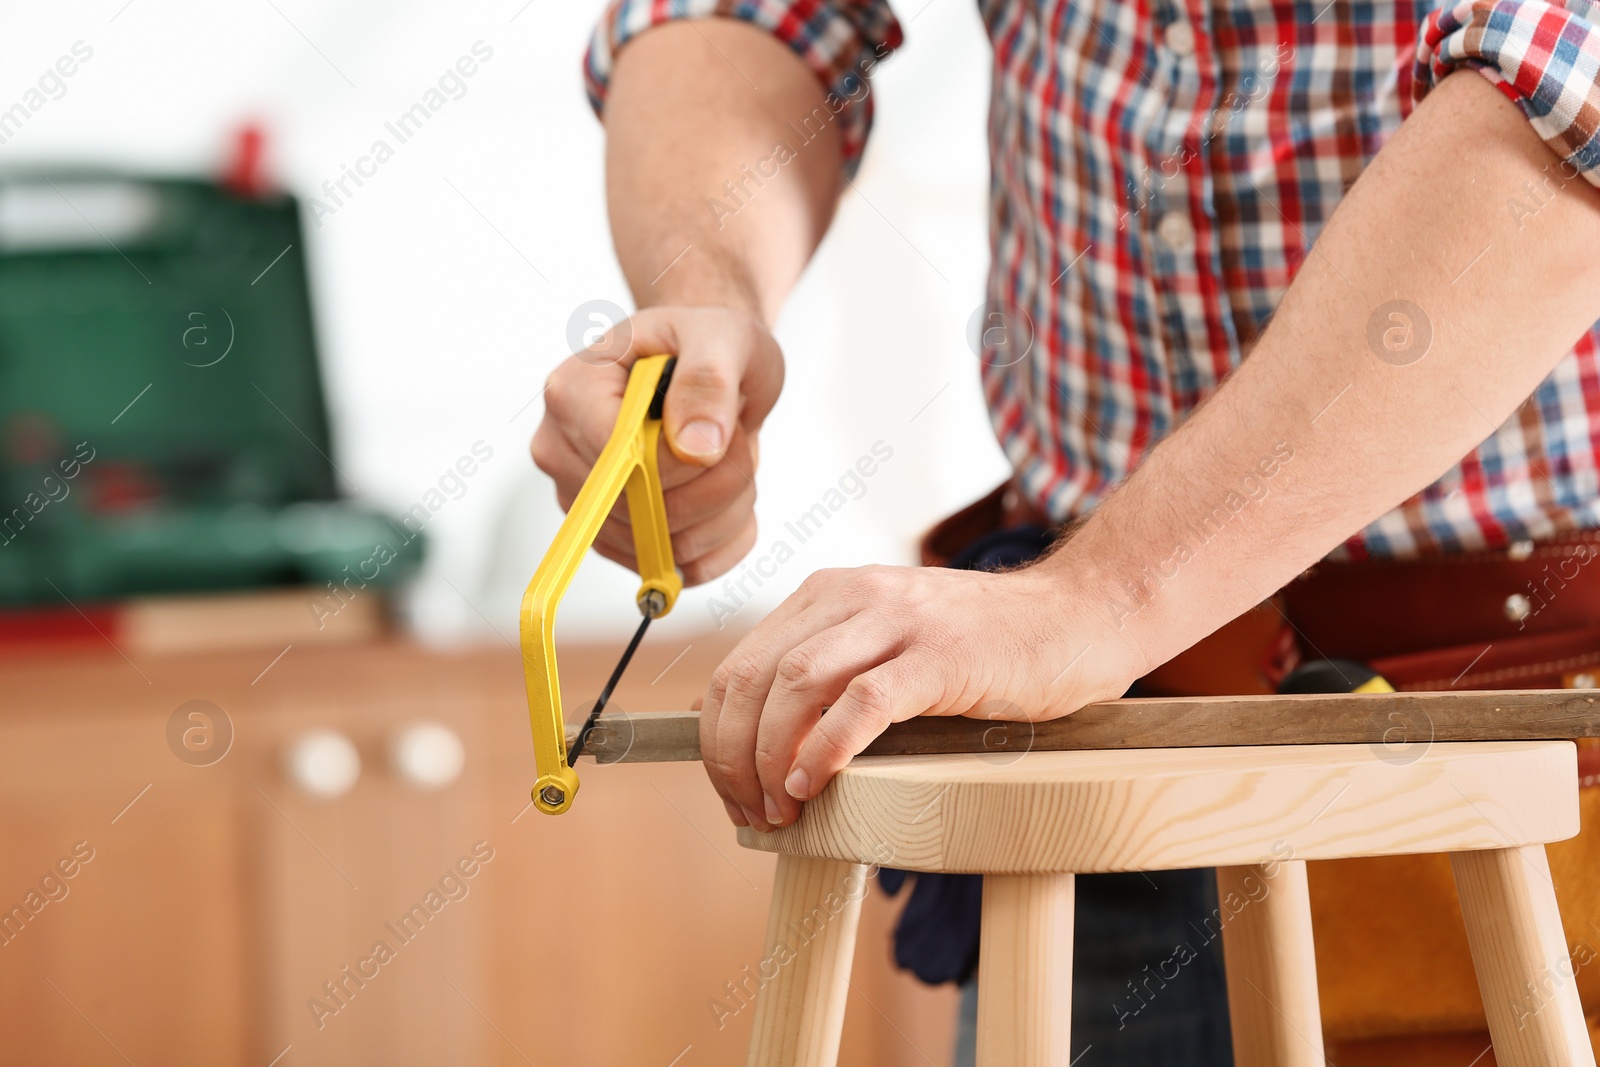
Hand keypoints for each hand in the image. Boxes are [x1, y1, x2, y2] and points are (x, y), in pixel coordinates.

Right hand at [532, 306, 784, 584]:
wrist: (710, 368)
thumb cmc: (709, 344)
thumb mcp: (724, 339)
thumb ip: (709, 381)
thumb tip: (695, 450)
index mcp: (572, 391)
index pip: (616, 458)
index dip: (681, 461)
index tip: (720, 431)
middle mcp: (561, 450)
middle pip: (639, 509)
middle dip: (715, 485)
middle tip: (739, 442)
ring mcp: (582, 500)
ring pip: (662, 548)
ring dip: (725, 513)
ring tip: (733, 462)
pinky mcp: (614, 538)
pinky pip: (676, 571)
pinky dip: (722, 542)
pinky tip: (732, 500)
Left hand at [698, 562, 1142, 830]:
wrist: (1077, 619)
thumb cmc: (984, 645)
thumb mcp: (886, 642)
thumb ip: (824, 670)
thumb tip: (748, 731)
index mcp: (828, 595)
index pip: (736, 667)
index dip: (717, 737)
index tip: (731, 792)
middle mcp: (852, 597)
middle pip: (752, 679)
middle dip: (734, 757)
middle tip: (749, 812)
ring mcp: (898, 622)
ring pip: (795, 686)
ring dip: (772, 759)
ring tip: (781, 809)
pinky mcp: (940, 655)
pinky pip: (861, 702)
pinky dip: (826, 748)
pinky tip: (817, 784)